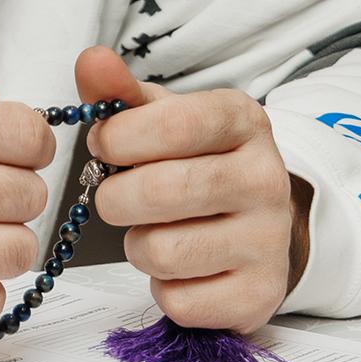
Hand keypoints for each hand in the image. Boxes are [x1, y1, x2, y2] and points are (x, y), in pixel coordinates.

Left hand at [74, 46, 310, 334]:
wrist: (262, 224)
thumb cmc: (200, 163)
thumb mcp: (166, 118)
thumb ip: (121, 93)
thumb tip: (91, 61)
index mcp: (244, 122)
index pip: (172, 123)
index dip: (119, 137)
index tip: (106, 145)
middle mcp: (266, 179)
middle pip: (159, 192)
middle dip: (116, 198)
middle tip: (120, 197)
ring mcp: (269, 241)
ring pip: (161, 252)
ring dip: (138, 245)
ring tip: (155, 231)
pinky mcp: (259, 296)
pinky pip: (177, 300)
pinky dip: (163, 287)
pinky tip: (182, 267)